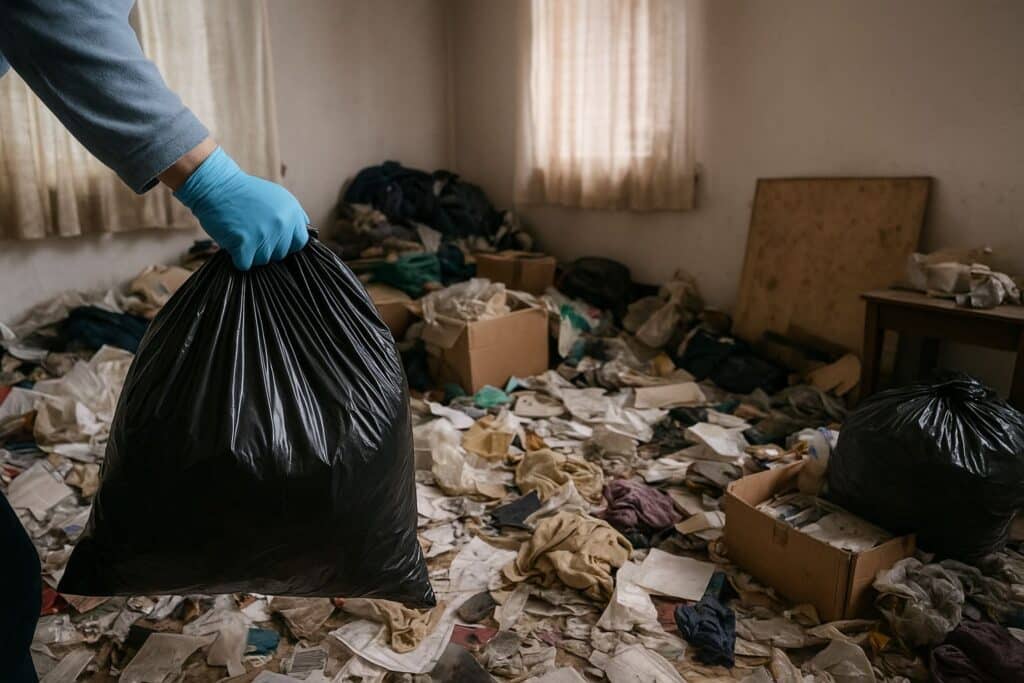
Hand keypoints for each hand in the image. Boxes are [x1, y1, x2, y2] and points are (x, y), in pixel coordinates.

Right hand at [172, 146, 307, 269]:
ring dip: (251, 254)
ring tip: (242, 235)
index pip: (299, 243)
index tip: (274, 240)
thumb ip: (293, 216)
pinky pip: (245, 264)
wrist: (216, 185)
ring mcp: (264, 234)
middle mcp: (282, 224)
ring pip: (263, 261)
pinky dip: (238, 258)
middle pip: (280, 255)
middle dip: (266, 249)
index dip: (286, 245)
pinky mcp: (244, 243)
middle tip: (251, 234)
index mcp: (292, 213)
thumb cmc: (245, 193)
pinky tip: (233, 243)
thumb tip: (305, 232)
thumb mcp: (277, 196)